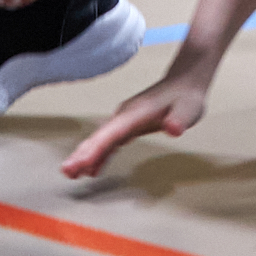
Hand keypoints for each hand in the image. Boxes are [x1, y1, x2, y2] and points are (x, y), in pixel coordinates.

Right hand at [61, 73, 208, 178]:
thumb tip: (173, 129)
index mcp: (135, 114)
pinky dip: (99, 155)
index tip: (80, 164)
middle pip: (99, 137)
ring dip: (86, 155)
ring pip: (101, 139)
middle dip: (82, 154)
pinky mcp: (129, 125)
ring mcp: (125, 119)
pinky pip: (109, 142)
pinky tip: (93, 169)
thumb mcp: (188, 110)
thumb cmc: (186, 96)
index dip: (95, 150)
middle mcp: (125, 116)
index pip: (111, 134)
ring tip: (72, 174)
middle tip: (66, 171)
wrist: (186, 81)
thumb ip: (179, 120)